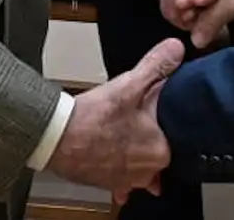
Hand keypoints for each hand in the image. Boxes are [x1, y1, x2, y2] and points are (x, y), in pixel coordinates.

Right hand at [47, 38, 183, 200]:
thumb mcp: (129, 85)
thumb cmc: (92, 118)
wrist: (55, 138)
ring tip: (124, 129)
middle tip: (139, 112)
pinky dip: (122, 165)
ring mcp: (127, 181)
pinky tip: (115, 152)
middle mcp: (148, 172)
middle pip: (160, 147)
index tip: (157, 105)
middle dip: (153, 131)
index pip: (178, 132)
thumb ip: (156, 66)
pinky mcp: (109, 184)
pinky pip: (124, 177)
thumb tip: (176, 48)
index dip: (167, 115)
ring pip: (143, 163)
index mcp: (161, 151)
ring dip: (137, 148)